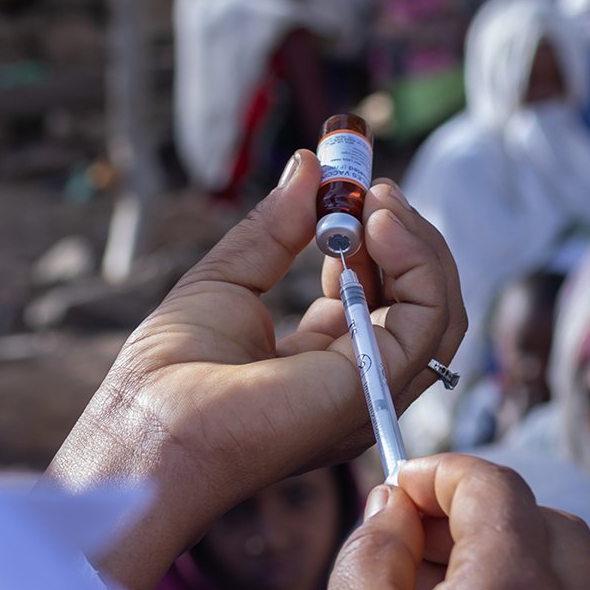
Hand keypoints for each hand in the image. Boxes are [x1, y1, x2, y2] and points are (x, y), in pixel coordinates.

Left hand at [50, 154, 465, 589]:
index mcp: (323, 362)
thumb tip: (308, 165)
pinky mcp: (378, 384)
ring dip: (417, 242)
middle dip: (401, 232)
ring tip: (376, 199)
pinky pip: (431, 317)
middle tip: (369, 184)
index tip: (349, 184)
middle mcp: (358, 380)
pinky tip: (379, 226)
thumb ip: (274, 228)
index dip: (370, 235)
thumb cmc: (170, 374)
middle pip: (419, 300)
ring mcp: (373, 387)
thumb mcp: (227, 279)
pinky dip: (419, 262)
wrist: (151, 424)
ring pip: (438, 309)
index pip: (377, 292)